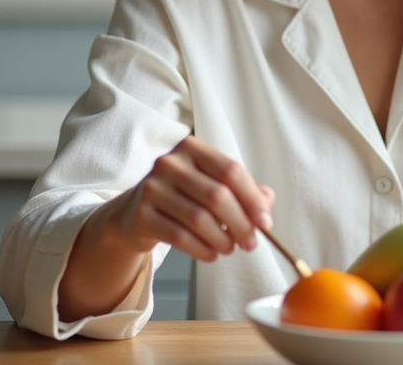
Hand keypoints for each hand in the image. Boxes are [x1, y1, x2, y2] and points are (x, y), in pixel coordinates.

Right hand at [101, 135, 275, 261]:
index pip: (230, 171)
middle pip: (217, 196)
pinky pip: (180, 237)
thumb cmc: (182, 197)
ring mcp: (152, 188)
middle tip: (250, 243)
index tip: (266, 222)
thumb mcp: (211, 186)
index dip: (252, 199)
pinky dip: (201, 249)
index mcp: (192, 148)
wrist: (135, 214)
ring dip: (222, 240)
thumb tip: (267, 201)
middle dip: (240, 224)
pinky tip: (210, 254)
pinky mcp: (141, 215)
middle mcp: (170, 163)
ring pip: (199, 219)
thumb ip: (243, 191)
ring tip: (229, 248)